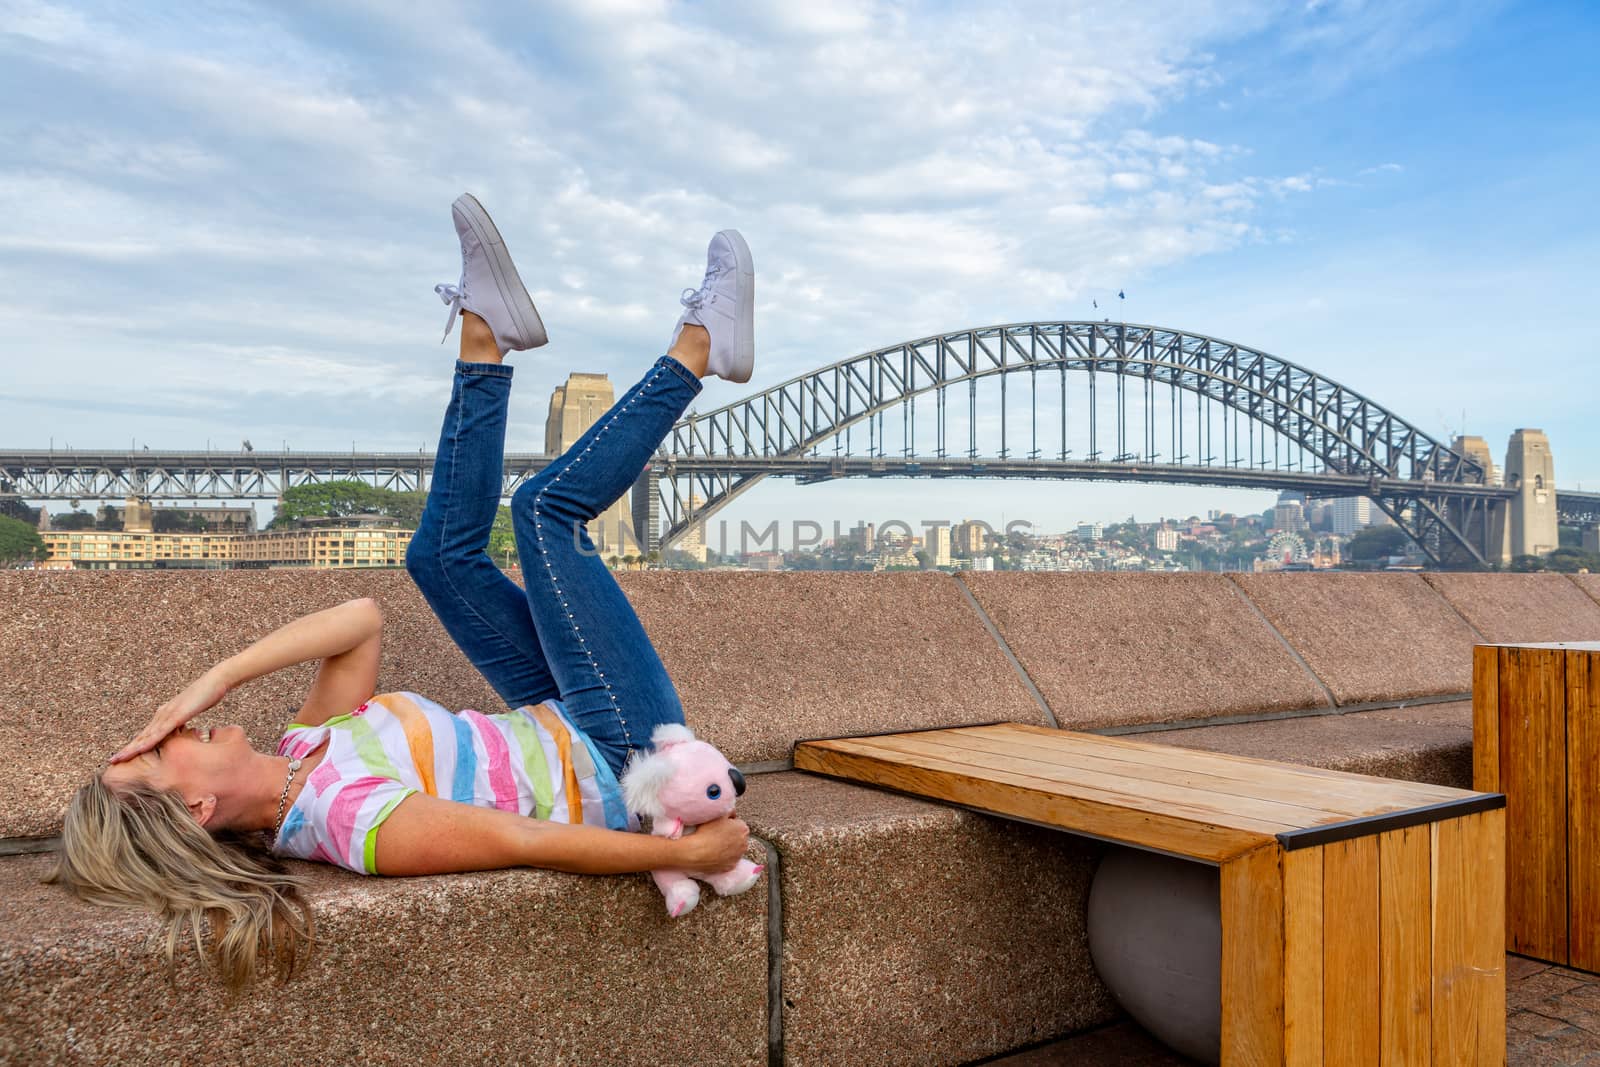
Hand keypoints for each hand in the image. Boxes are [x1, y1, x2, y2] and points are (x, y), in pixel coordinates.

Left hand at [109, 669, 230, 762]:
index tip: (123, 757)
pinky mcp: (177, 715)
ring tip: (118, 758)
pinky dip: (149, 741)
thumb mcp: (191, 712)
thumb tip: (179, 733)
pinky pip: (161, 731)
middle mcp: (162, 714)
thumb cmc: (206, 695)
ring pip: (146, 736)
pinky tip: (140, 749)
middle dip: (126, 749)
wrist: (216, 680)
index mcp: (164, 715)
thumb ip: (183, 722)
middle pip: (141, 736)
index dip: (134, 746)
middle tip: (112, 761)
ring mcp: (168, 714)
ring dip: (131, 748)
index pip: (146, 734)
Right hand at [675, 814, 750, 876]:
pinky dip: (723, 857)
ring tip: (714, 844)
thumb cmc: (706, 832)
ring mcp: (738, 856)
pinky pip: (729, 859)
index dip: (727, 823)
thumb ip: (729, 810)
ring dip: (727, 846)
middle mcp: (744, 843)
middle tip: (715, 834)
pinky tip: (714, 853)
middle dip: (730, 835)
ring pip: (734, 848)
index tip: (718, 825)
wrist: (696, 852)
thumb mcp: (718, 813)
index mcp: (743, 828)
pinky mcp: (731, 867)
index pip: (737, 823)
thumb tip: (732, 812)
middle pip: (737, 836)